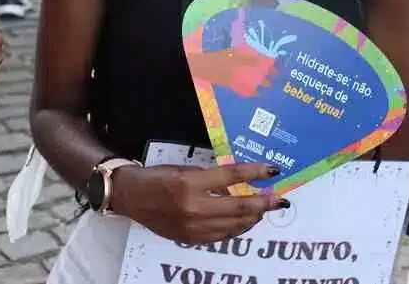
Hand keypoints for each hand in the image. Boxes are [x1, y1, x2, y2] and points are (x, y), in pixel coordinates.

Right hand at [110, 162, 286, 244]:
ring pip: (234, 225)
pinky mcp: (190, 239)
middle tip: (279, 199)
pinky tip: (242, 221)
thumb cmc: (155, 177)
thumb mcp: (183, 170)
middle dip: (263, 204)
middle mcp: (192, 207)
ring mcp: (192, 227)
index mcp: (189, 183)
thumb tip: (235, 188)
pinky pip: (222, 236)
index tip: (273, 171)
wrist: (129, 197)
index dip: (254, 173)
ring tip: (261, 210)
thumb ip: (209, 179)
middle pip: (239, 207)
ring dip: (252, 218)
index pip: (230, 177)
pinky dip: (236, 229)